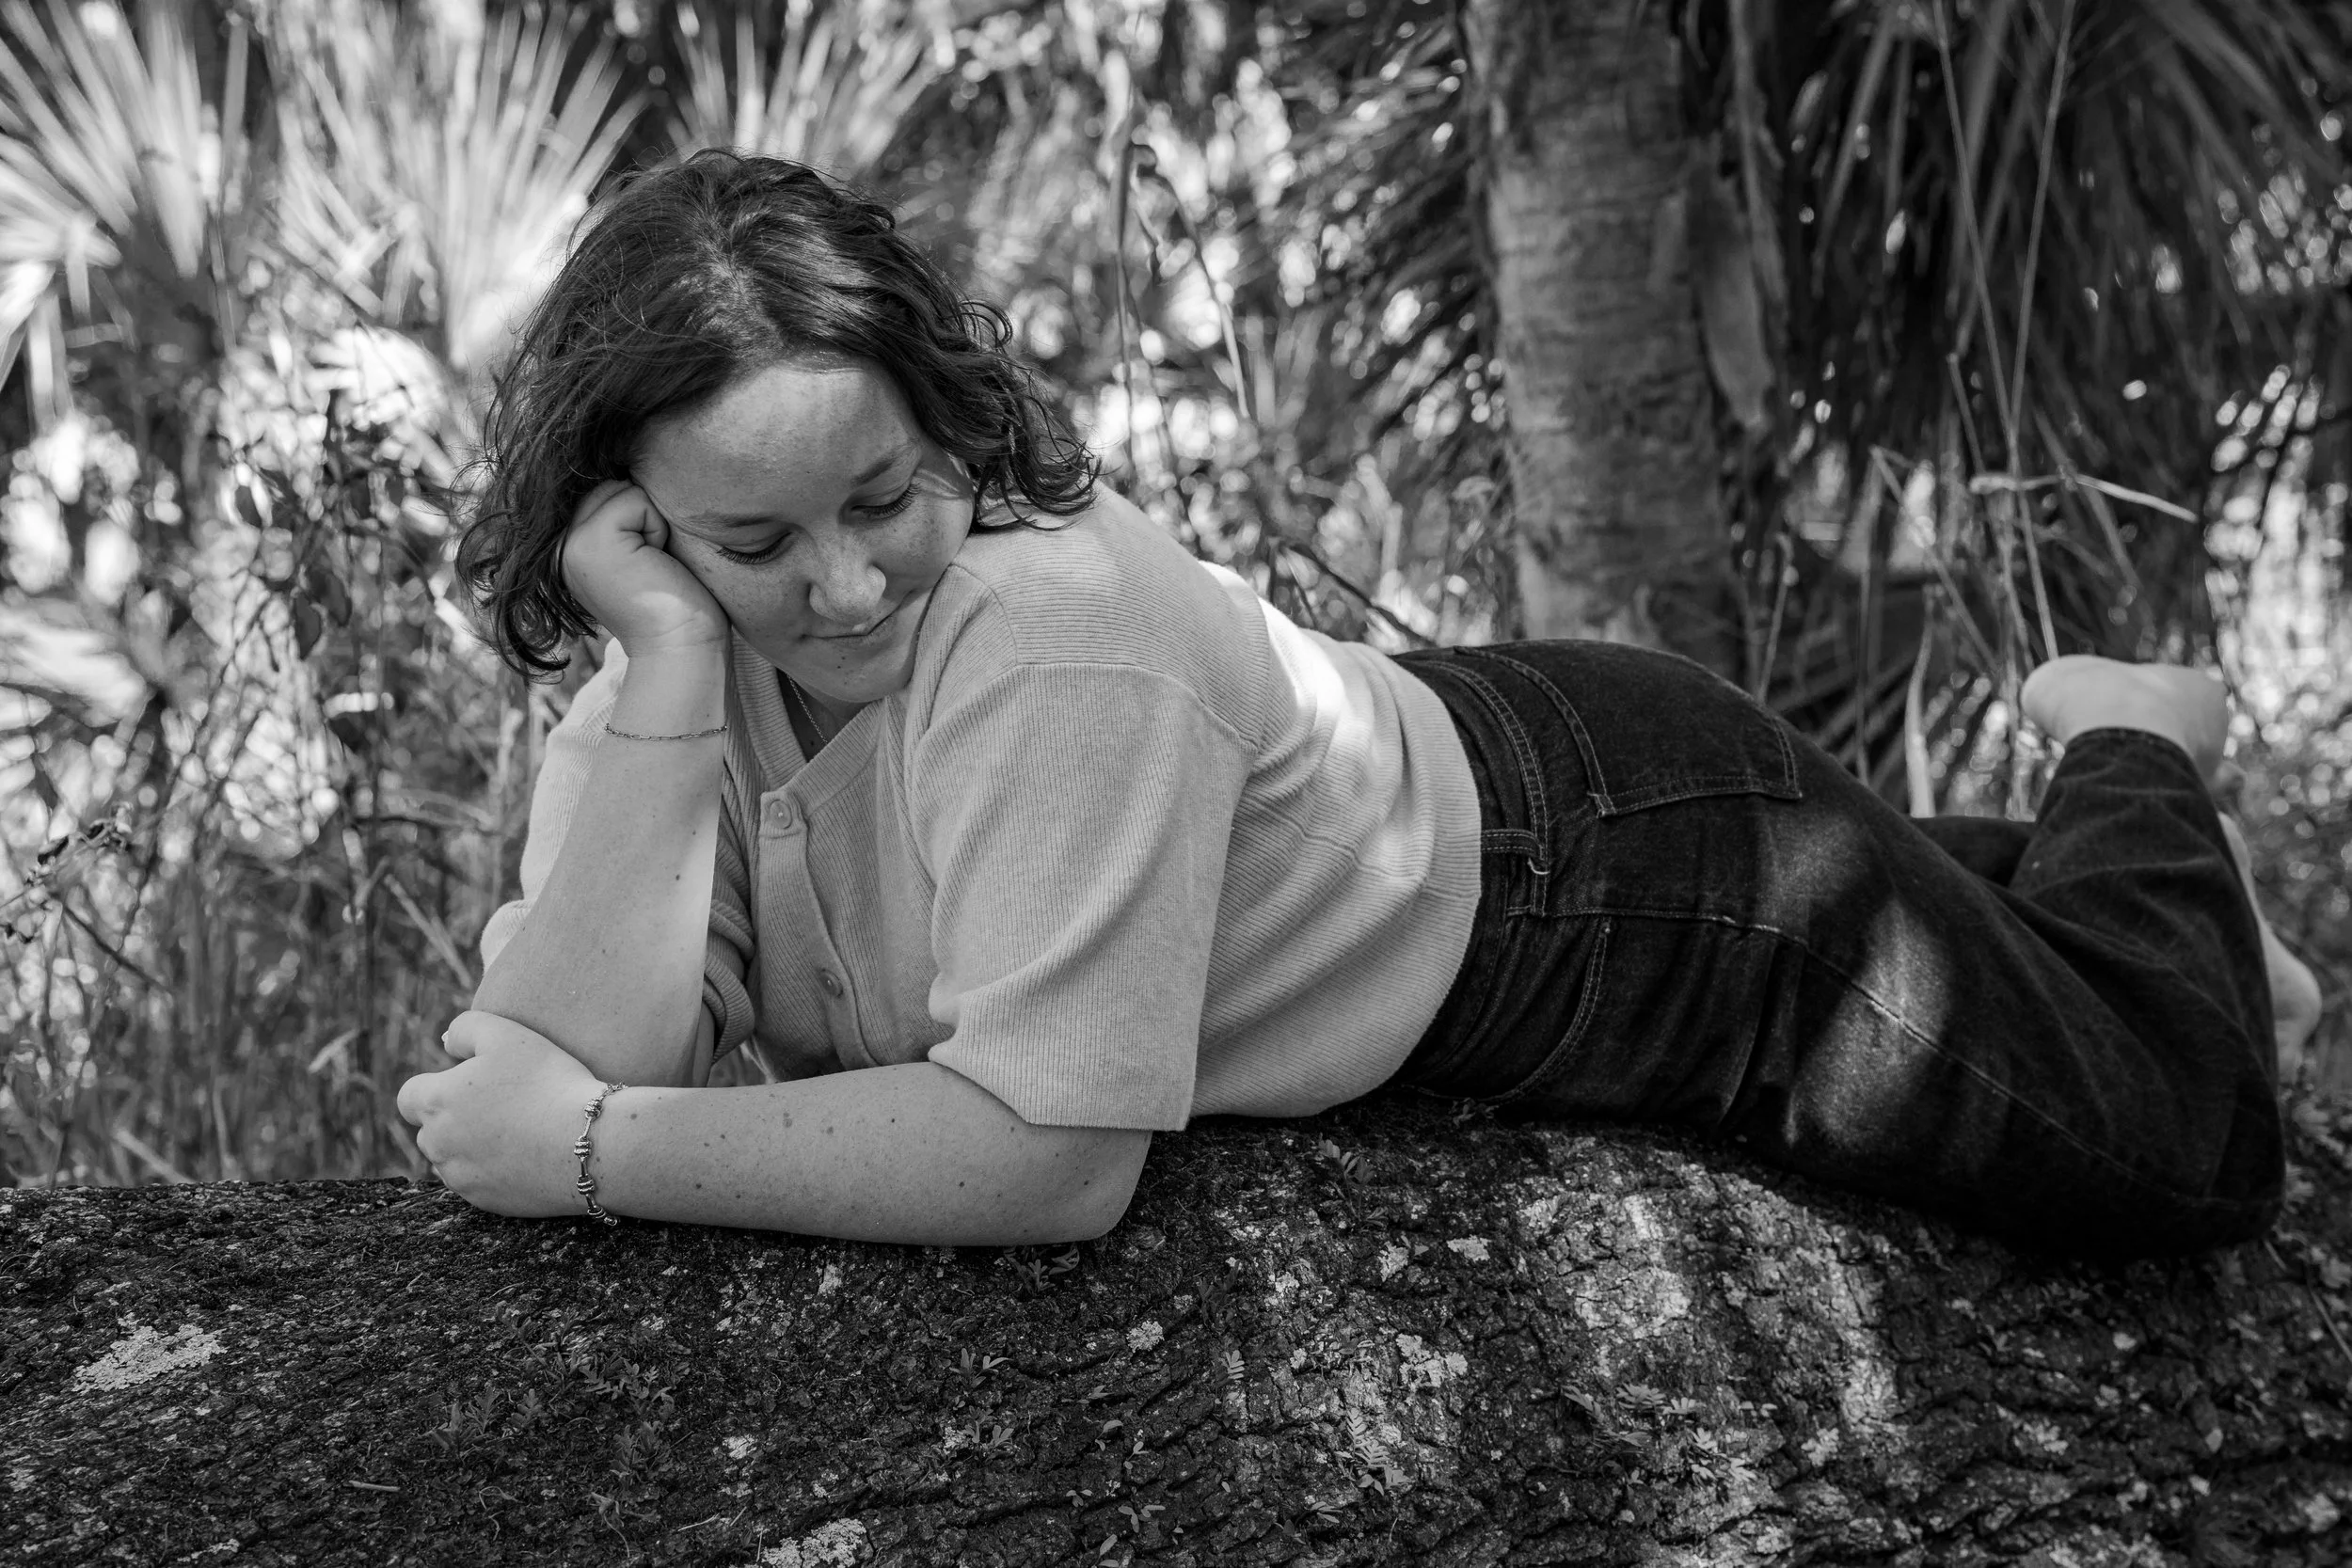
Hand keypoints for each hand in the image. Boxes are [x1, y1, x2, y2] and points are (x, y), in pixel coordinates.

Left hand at [395, 1011, 601, 1218]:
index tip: (467, 1085)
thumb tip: (445, 1041)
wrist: (588, 1144)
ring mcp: (459, 1177)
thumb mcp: (508, 1035)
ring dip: (471, 1147)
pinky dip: (494, 1171)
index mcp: (436, 1102)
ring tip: (516, 1132)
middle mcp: (437, 1144)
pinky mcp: (484, 1202)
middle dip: (454, 1119)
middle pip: (430, 1130)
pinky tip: (526, 1156)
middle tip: (501, 1105)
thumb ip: (466, 1029)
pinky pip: (477, 1183)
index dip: (434, 1087)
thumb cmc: (547, 1083)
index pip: (409, 1097)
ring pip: (451, 1159)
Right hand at [561, 479, 730, 656]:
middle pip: (609, 484)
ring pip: (622, 488)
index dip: (637, 516)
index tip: (645, 563)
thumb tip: (626, 468)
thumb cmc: (675, 604)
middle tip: (651, 564)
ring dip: (650, 521)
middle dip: (642, 514)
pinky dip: (657, 527)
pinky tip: (655, 563)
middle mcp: (560, 546)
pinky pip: (636, 498)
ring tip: (652, 564)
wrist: (680, 648)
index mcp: (568, 548)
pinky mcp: (592, 540)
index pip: (602, 491)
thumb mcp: (636, 554)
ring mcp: (571, 543)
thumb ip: (618, 519)